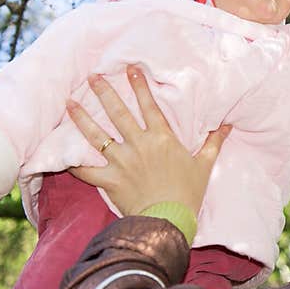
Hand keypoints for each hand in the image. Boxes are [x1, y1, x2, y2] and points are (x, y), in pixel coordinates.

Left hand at [66, 66, 230, 216]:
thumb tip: (227, 125)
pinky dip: (74, 164)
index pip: (148, 105)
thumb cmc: (188, 193)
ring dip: (82, 117)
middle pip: (118, 113)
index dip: (139, 85)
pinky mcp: (110, 179)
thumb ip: (213, 142)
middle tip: (92, 76)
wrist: (169, 220)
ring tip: (69, 102)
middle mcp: (139, 144)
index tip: (130, 68)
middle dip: (104, 92)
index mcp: (161, 138)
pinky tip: (61, 154)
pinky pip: (87, 170)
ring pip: (97, 135)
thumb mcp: (205, 165)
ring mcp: (121, 161)